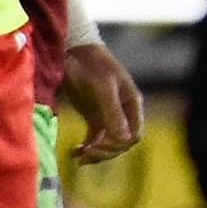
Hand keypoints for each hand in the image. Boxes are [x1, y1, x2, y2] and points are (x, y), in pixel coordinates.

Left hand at [61, 41, 145, 163]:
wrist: (72, 51)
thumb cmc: (90, 65)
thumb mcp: (102, 88)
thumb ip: (113, 113)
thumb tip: (124, 140)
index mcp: (131, 104)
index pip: (134, 134)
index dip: (119, 144)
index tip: (99, 144)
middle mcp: (123, 112)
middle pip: (122, 142)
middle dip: (106, 150)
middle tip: (86, 152)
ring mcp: (108, 115)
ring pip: (108, 143)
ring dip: (95, 152)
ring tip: (78, 156)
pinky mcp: (93, 116)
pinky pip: (95, 139)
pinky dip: (86, 147)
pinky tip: (74, 152)